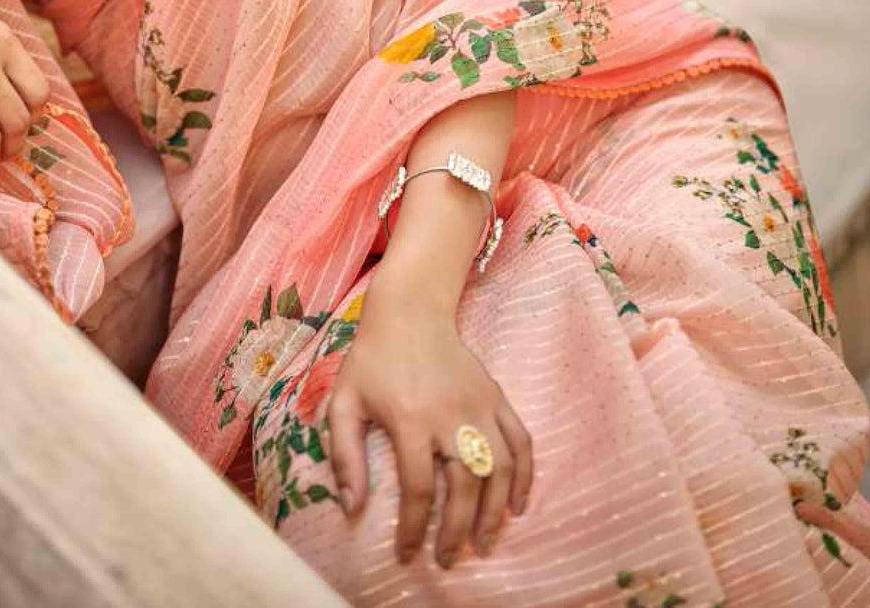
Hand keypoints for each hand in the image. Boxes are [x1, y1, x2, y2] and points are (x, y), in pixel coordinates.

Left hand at [325, 272, 532, 568]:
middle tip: (447, 559)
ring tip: (484, 544)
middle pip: (465, 487)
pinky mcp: (496, 396)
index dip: (415, 529)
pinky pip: (521, 442)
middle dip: (457, 532)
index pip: (420, 489)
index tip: (408, 554)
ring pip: (499, 470)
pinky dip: (525, 476)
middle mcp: (451, 415)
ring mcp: (480, 405)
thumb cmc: (373, 359)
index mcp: (411, 419)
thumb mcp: (344, 402)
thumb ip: (345, 455)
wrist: (411, 310)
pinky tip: (517, 505)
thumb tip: (353, 507)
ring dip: (495, 513)